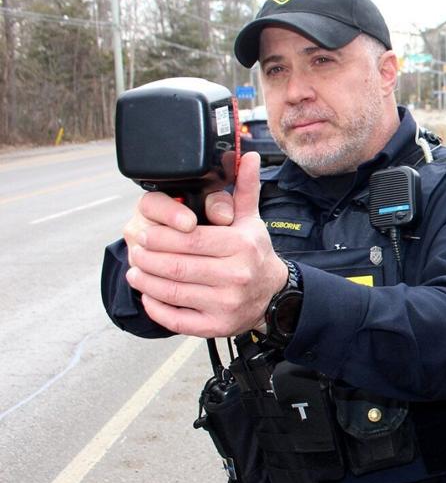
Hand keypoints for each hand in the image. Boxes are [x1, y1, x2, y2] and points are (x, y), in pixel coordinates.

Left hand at [125, 152, 288, 336]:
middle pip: (175, 265)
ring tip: (135, 270)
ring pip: (171, 291)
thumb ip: (244, 188)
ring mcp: (225, 304)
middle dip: (146, 257)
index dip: (158, 236)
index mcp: (240, 247)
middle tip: (134, 249)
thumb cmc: (255, 254)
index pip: (187, 240)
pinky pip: (175, 318)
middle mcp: (235, 277)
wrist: (274, 295)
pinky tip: (147, 294)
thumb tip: (248, 156)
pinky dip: (155, 307)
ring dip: (145, 280)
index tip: (142, 232)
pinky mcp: (215, 326)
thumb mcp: (251, 220)